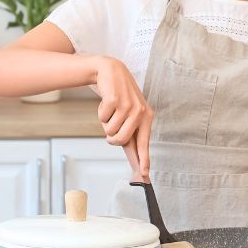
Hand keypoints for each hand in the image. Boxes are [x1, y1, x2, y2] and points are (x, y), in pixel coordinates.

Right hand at [93, 56, 152, 179]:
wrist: (112, 71)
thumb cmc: (120, 97)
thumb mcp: (130, 114)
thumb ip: (131, 135)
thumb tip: (136, 160)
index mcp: (147, 118)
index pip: (144, 144)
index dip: (144, 161)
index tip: (144, 176)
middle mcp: (140, 113)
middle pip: (120, 140)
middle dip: (111, 138)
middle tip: (110, 128)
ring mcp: (128, 106)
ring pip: (109, 130)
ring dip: (105, 122)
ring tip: (111, 110)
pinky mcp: (115, 100)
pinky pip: (102, 118)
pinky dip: (100, 113)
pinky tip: (106, 102)